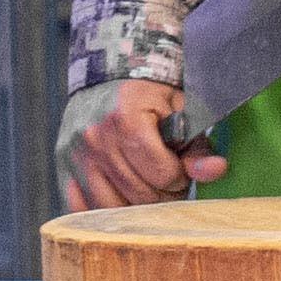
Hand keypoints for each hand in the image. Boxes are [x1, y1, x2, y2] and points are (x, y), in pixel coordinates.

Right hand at [62, 79, 223, 208]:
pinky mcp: (64, 166)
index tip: (177, 164)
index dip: (178, 175)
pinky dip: (105, 208)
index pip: (162, 173)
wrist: (108, 72)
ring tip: (145, 186)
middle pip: (140, 195)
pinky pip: (84, 206)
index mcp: (126, 117)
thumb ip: (197, 146)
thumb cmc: (150, 93)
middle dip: (161, 193)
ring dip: (136, 205)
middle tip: (165, 178)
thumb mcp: (181, 111)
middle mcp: (95, 137)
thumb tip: (216, 170)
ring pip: (113, 207)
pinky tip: (120, 194)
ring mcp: (76, 154)